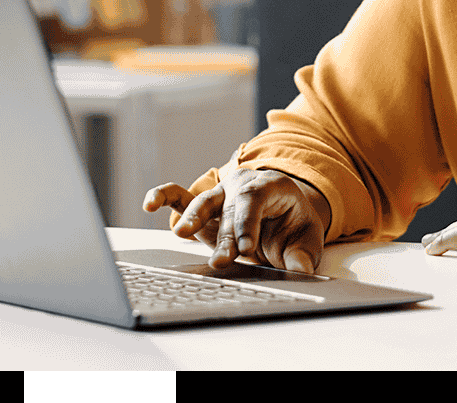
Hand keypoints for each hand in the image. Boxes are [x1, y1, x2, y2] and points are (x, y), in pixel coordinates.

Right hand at [140, 155, 330, 274]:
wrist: (282, 212)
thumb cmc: (293, 223)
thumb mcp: (306, 237)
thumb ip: (302, 255)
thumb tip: (301, 270)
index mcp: (272, 187)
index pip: (256, 200)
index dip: (248, 223)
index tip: (245, 248)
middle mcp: (243, 186)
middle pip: (231, 209)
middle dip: (225, 236)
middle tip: (222, 260)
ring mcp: (221, 195)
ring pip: (205, 202)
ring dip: (194, 218)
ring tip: (182, 233)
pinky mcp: (204, 206)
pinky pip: (180, 196)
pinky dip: (164, 197)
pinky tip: (150, 204)